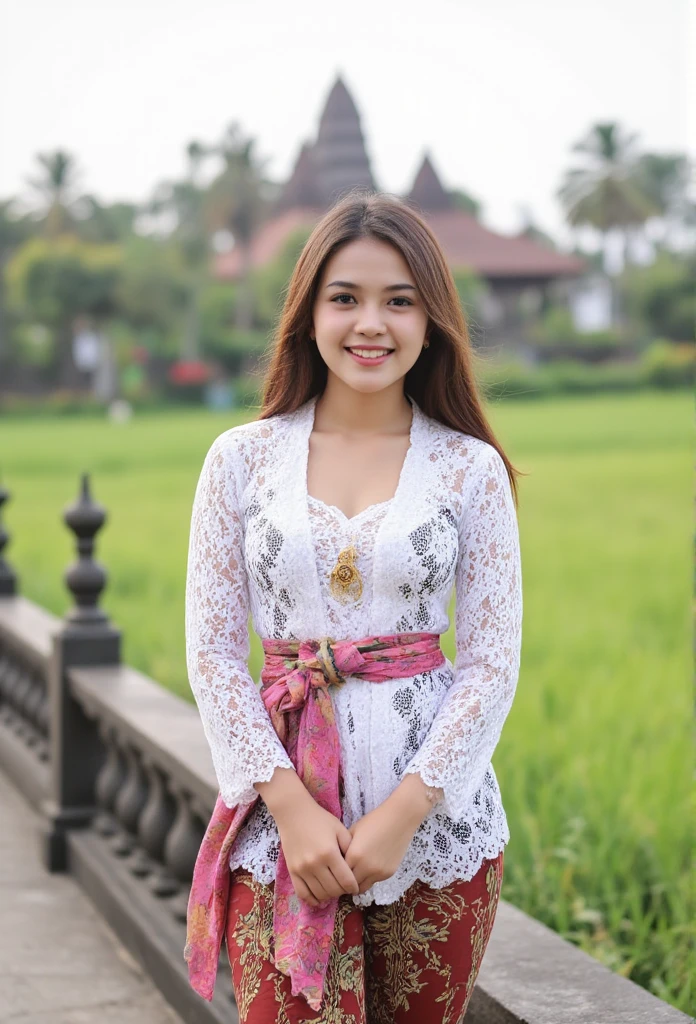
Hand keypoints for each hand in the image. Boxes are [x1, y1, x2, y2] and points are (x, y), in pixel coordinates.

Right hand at [256, 768, 358, 907]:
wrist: (294, 814)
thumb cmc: (319, 819)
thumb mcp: (339, 829)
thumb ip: (349, 847)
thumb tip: (357, 866)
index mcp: (330, 853)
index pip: (346, 880)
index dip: (353, 887)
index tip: (355, 886)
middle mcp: (315, 864)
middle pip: (334, 890)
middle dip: (342, 892)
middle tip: (344, 887)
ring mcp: (302, 869)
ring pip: (319, 894)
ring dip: (329, 896)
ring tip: (333, 890)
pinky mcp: (292, 871)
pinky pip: (302, 893)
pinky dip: (312, 900)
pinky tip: (319, 898)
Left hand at [345, 774, 438, 894]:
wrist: (399, 819)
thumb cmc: (373, 821)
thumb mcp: (354, 831)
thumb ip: (344, 848)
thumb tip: (336, 861)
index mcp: (354, 855)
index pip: (339, 874)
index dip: (336, 873)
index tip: (334, 872)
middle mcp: (366, 867)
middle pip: (349, 885)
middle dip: (345, 882)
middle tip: (343, 877)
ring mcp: (379, 872)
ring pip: (362, 887)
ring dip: (357, 883)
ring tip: (355, 874)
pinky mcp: (389, 874)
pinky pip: (374, 881)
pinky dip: (369, 878)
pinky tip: (370, 867)